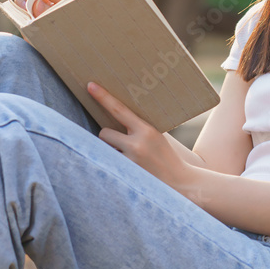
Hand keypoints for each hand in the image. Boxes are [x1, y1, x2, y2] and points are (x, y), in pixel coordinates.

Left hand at [87, 81, 198, 195]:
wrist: (179, 182)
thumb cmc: (165, 155)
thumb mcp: (156, 135)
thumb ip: (138, 127)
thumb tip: (116, 114)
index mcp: (146, 130)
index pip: (119, 109)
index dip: (103, 97)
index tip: (90, 85)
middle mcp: (137, 145)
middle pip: (105, 132)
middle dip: (109, 136)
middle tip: (120, 142)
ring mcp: (130, 161)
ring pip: (105, 149)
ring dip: (110, 151)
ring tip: (128, 157)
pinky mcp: (126, 175)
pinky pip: (109, 163)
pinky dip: (113, 164)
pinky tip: (127, 169)